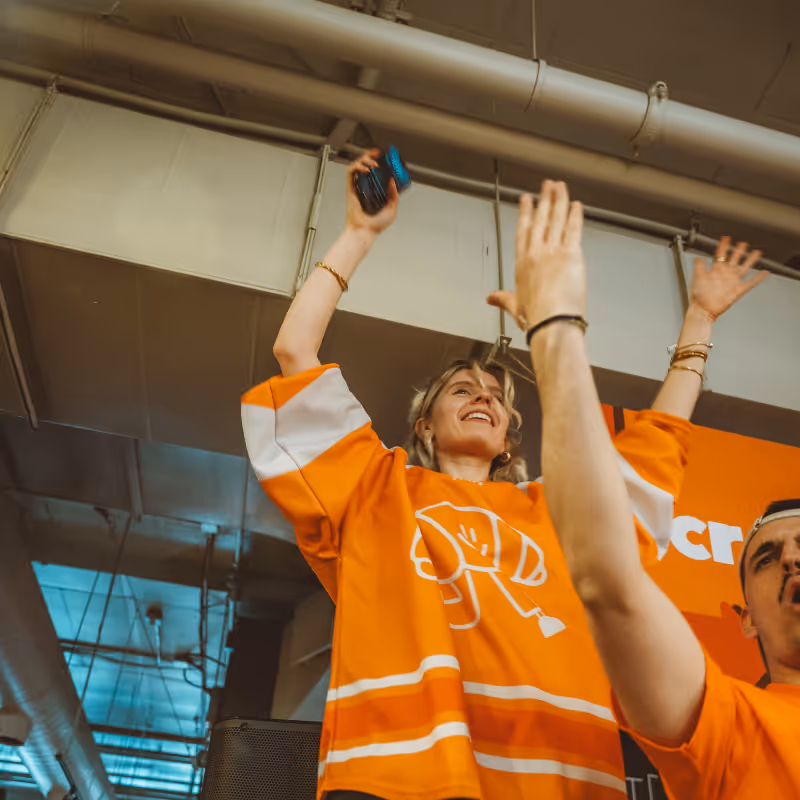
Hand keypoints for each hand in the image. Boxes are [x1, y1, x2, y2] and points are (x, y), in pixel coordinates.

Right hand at [345, 149, 397, 235]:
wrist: (365, 231)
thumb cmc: (375, 225)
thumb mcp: (392, 209)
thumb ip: (394, 195)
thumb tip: (393, 181)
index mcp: (374, 191)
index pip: (374, 171)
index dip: (378, 161)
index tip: (384, 157)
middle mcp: (364, 187)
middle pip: (365, 164)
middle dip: (370, 155)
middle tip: (378, 154)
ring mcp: (357, 187)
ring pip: (357, 164)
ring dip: (365, 159)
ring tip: (373, 163)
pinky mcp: (350, 188)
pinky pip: (351, 172)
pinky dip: (357, 166)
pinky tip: (366, 168)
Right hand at [487, 181, 585, 331]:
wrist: (552, 323)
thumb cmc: (536, 318)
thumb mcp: (515, 306)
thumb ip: (503, 299)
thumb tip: (491, 298)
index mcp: (522, 264)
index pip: (523, 231)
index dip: (526, 213)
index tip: (527, 201)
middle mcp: (536, 254)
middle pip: (540, 220)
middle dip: (543, 200)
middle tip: (546, 185)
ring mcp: (553, 251)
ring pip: (555, 219)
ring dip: (559, 200)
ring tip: (560, 187)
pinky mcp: (570, 254)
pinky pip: (573, 229)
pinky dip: (575, 215)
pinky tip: (577, 205)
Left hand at [689, 236, 766, 321]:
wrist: (703, 310)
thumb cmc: (699, 296)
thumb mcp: (697, 278)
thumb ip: (699, 266)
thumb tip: (699, 257)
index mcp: (715, 271)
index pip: (720, 255)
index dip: (723, 246)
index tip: (725, 238)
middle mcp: (725, 275)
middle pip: (734, 260)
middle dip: (738, 251)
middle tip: (743, 243)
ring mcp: (732, 282)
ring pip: (744, 268)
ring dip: (750, 261)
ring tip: (756, 253)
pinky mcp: (738, 291)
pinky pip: (751, 283)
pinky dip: (758, 278)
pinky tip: (764, 272)